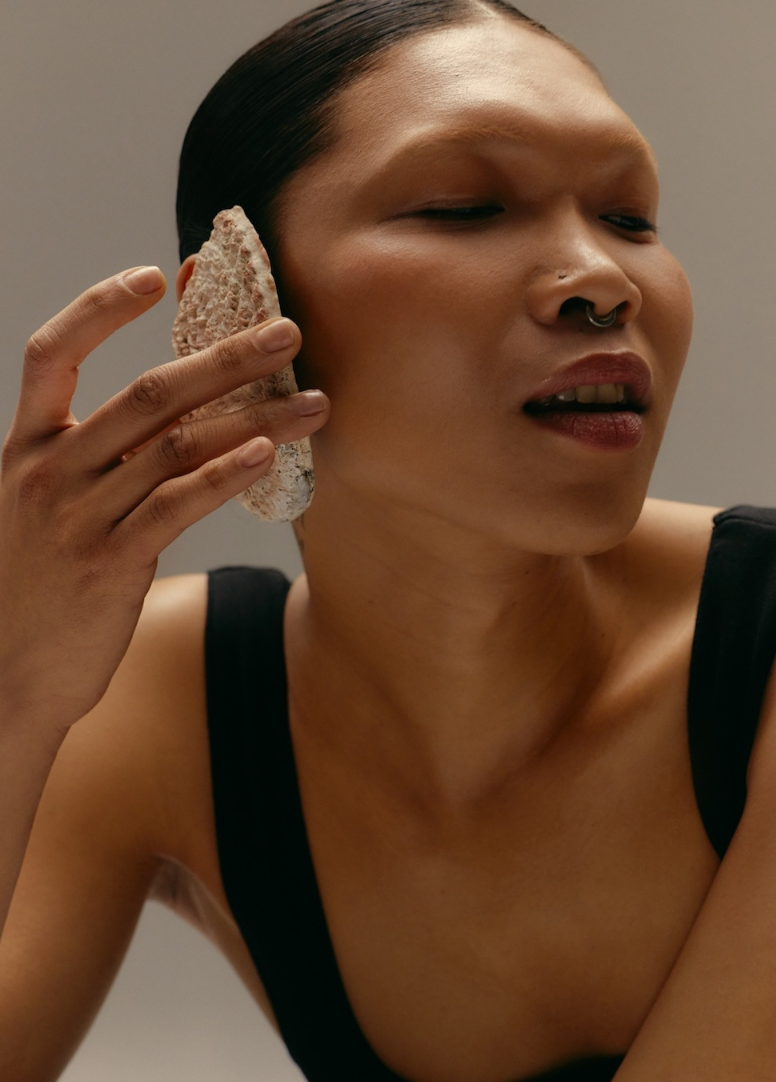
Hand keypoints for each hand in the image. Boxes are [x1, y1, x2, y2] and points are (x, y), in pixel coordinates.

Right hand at [0, 265, 327, 732]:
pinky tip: (266, 455)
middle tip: (286, 332)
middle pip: (146, 393)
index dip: (100, 307)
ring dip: (253, 419)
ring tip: (312, 404)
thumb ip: (94, 466)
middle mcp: (48, 472)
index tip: (155, 276)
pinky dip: (224, 476)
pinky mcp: (108, 565)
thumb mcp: (43, 515)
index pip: (49, 352)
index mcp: (26, 449)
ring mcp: (76, 517)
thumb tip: (176, 429)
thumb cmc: (35, 594)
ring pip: (175, 446)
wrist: (1, 677)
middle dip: (225, 357)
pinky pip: (175, 506)